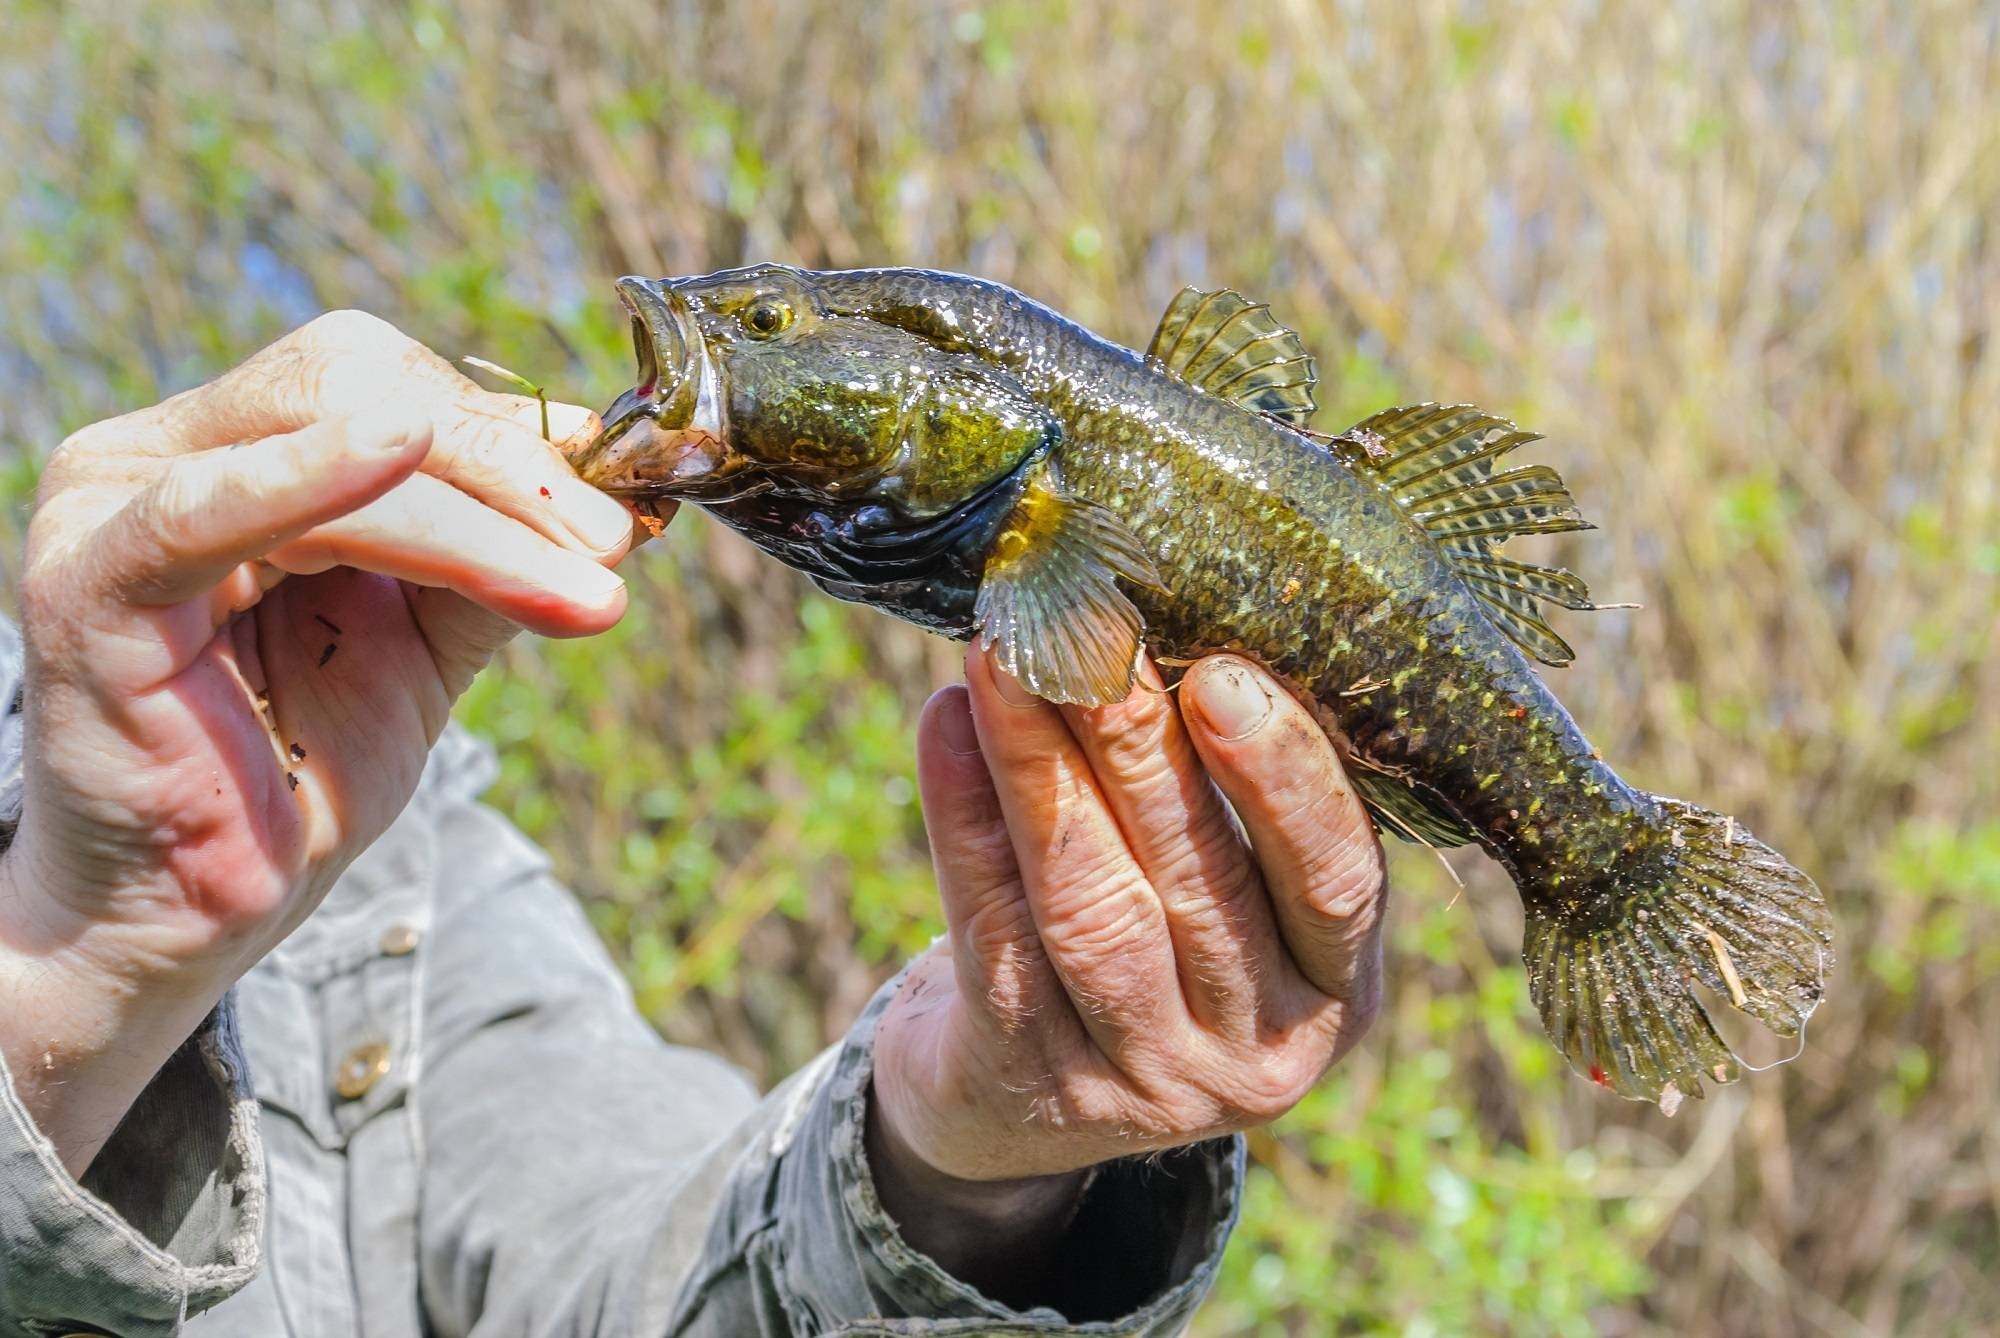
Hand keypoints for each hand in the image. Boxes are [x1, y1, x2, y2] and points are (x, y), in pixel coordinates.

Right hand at [0, 311, 650, 1173]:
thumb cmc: (299, 770)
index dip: (517, 434)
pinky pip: (205, 507)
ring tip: (583, 585)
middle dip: (510, 469)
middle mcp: (165, 451)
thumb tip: (624, 491)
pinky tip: (398, 443)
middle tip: (611, 545)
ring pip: (328, 444)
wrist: (193, 911)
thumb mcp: (428, 641)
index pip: (390, 382)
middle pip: (362, 384)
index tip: (629, 502)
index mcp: (238, 446)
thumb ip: (500, 556)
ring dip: (482, 520)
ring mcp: (112, 503)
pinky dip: (310, 474)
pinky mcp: (87, 581)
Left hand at [869, 648, 1384, 1301]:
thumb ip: (1227, 791)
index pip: (1336, 881)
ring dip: (1040, 767)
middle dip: (1138, 744)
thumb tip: (1155, 614)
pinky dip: (965, 820)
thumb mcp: (1233, 893)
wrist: (1027, 1098)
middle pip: (1199, 883)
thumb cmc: (1153, 939)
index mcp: (1336, 986)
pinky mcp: (1030, 1085)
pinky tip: (946, 725)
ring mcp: (1142, 1082)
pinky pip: (994, 935)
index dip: (1285, 781)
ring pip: (1090, 911)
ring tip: (1003, 659)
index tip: (1224, 676)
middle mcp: (1255, 1052)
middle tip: (1089, 631)